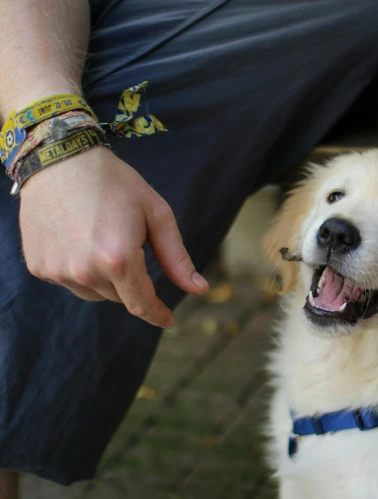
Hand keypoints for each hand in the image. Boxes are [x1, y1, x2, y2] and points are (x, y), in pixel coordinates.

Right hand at [19, 146, 207, 327]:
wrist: (59, 159)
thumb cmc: (115, 184)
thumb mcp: (157, 215)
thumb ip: (177, 258)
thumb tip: (199, 289)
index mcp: (118, 260)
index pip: (141, 304)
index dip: (157, 315)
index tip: (169, 320)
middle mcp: (84, 271)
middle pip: (120, 298)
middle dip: (132, 281)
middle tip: (129, 244)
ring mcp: (57, 271)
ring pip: (94, 293)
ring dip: (106, 278)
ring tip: (103, 239)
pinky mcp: (39, 266)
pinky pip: (70, 282)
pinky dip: (81, 270)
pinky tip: (80, 240)